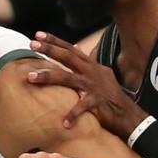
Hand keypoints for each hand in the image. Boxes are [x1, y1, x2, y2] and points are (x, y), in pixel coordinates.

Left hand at [28, 32, 147, 138]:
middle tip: (32, 45)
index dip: (54, 41)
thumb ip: (86, 62)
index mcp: (90, 65)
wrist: (127, 113)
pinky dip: (72, 115)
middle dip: (50, 50)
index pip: (70, 49)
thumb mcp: (100, 73)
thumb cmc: (110, 94)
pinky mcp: (98, 102)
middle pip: (68, 57)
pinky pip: (82, 107)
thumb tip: (76, 47)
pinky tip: (63, 123)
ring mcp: (94, 86)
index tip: (37, 35)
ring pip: (67, 78)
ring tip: (30, 78)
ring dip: (48, 77)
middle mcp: (91, 72)